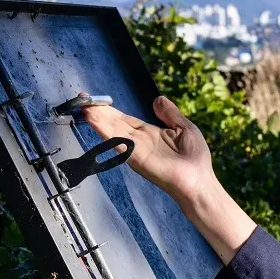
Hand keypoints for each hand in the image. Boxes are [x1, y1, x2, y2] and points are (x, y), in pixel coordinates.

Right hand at [81, 94, 255, 262]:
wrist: (198, 180)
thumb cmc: (195, 158)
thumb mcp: (184, 127)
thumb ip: (170, 114)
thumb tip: (158, 98)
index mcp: (148, 133)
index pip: (124, 119)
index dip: (109, 109)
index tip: (95, 99)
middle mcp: (137, 141)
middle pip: (113, 123)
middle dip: (97, 111)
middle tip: (81, 98)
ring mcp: (134, 150)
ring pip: (111, 130)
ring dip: (97, 118)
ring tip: (83, 105)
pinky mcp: (135, 157)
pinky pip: (117, 142)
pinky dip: (104, 130)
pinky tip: (94, 120)